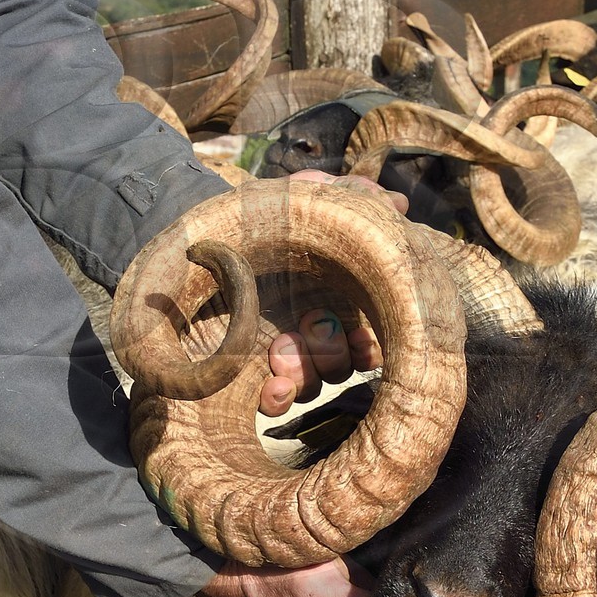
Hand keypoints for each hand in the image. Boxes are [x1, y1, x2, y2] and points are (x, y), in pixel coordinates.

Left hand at [258, 172, 406, 415]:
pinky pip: (276, 401)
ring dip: (303, 372)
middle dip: (331, 352)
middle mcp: (311, 331)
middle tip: (308, 323)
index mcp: (333, 297)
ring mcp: (280, 352)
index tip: (361, 340)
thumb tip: (398, 206)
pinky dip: (280, 398)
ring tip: (279, 349)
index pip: (367, 339)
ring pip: (314, 383)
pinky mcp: (245, 371)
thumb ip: (347, 196)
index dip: (368, 347)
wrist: (198, 232)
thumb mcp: (301, 197)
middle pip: (343, 365)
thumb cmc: (256, 215)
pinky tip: (272, 384)